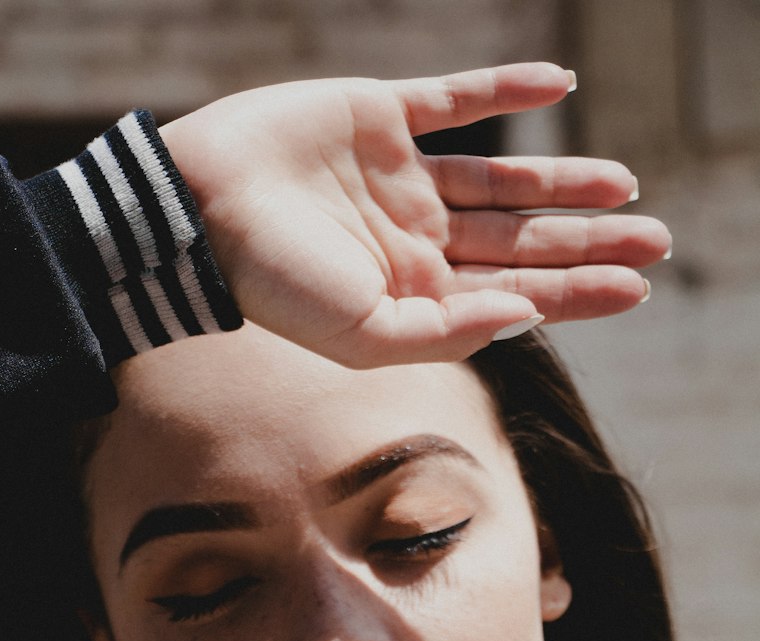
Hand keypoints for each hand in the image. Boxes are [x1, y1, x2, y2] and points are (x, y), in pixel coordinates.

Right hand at [160, 63, 669, 366]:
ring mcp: (400, 178)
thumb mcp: (365, 335)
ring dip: (562, 183)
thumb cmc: (275, 287)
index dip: (577, 292)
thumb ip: (448, 331)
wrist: (199, 212)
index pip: (513, 294)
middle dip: (587, 244)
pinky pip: (455, 101)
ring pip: (502, 181)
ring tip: (624, 186)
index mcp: (413, 296)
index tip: (637, 285)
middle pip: (520, 242)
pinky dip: (505, 90)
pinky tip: (557, 89)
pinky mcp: (379, 117)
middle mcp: (415, 240)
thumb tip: (529, 318)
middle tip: (657, 240)